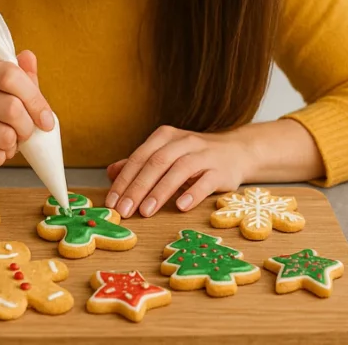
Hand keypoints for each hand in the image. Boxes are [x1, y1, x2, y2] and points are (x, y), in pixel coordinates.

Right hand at [0, 50, 54, 184]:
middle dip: (27, 127)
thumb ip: (24, 76)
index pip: (11, 75)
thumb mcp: (13, 93)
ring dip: (14, 144)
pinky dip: (1, 157)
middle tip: (25, 133)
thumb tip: (28, 57)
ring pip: (5, 135)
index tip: (46, 120)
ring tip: (8, 141)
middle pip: (12, 108)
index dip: (35, 100)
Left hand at [103, 125, 254, 217]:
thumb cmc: (195, 158)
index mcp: (166, 137)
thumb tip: (110, 173)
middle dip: (138, 188)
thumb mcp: (165, 157)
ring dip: (160, 191)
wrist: (237, 152)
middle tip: (125, 211)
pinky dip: (193, 193)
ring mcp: (204, 154)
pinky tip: (181, 206)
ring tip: (146, 211)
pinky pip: (206, 180)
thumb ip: (140, 165)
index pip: (140, 157)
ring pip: (179, 169)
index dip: (124, 180)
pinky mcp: (221, 170)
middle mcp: (184, 141)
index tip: (112, 202)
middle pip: (156, 163)